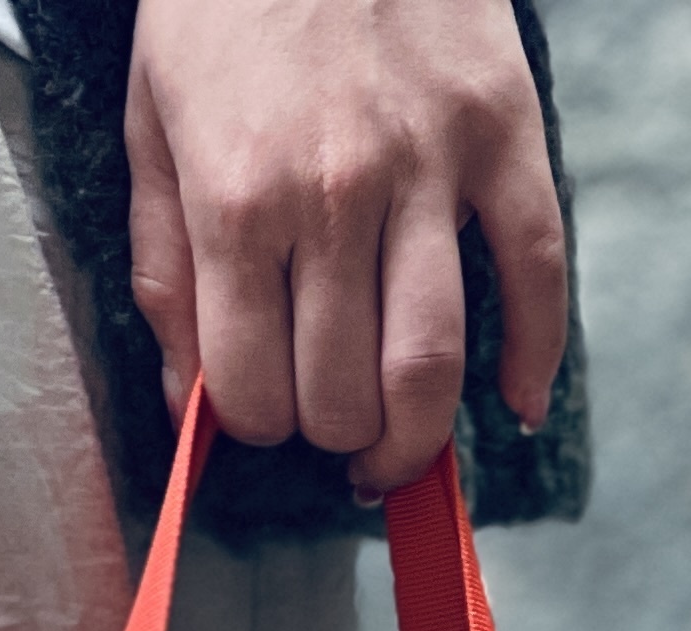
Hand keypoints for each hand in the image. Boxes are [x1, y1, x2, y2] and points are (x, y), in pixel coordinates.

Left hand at [126, 0, 567, 495]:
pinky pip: (535, 275)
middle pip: (344, 397)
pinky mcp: (502, 132)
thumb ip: (167, 266)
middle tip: (330, 425)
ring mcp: (427, 166)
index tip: (263, 410)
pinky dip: (533, 360)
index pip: (253, 390)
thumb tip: (192, 396)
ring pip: (432, 368)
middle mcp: (333, 195)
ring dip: (415, 440)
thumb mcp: (155, 121)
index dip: (257, 424)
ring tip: (397, 450)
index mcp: (237, 197)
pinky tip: (515, 403)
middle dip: (332, 437)